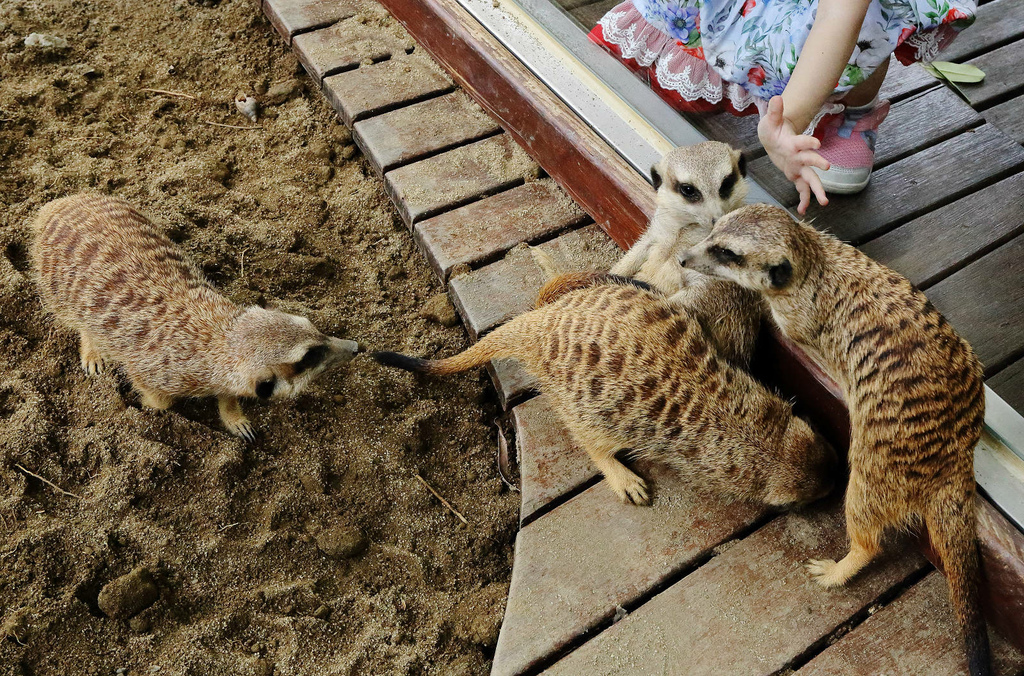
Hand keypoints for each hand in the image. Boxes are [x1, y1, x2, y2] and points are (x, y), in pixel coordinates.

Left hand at [758, 96, 829, 214]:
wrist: (775, 138)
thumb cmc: (774, 129)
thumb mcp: (770, 121)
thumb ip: (774, 112)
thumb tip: (776, 98)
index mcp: (794, 143)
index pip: (802, 142)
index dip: (808, 142)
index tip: (816, 144)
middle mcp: (799, 156)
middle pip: (810, 161)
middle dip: (817, 163)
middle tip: (826, 167)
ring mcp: (799, 167)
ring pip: (810, 179)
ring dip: (817, 190)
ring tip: (825, 202)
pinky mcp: (795, 175)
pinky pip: (801, 190)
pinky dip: (803, 200)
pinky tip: (803, 211)